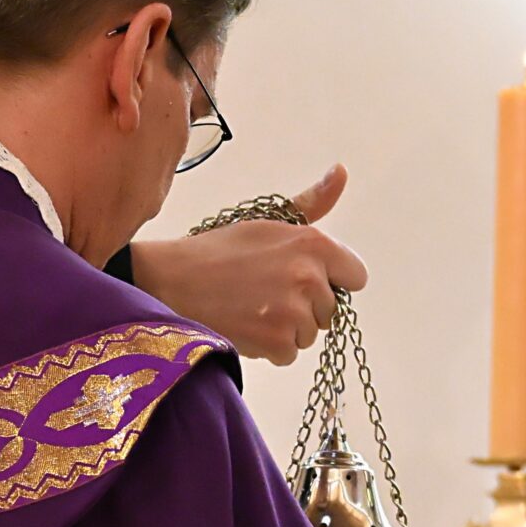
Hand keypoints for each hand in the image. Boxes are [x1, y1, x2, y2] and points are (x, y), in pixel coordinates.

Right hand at [129, 166, 368, 362]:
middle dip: (304, 307)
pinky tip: (246, 326)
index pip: (356, 276)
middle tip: (266, 293)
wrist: (170, 281)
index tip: (305, 281)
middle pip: (330, 310)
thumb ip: (312, 205)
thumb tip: (341, 172)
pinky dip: (270, 348)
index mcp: (313, 244)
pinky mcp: (276, 341)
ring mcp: (294, 311)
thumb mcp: (268, 223)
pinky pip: (290, 354)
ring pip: (309, 333)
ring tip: (252, 308)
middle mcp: (310, 277)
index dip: (332, 281)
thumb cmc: (218, 251)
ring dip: (285, 328)